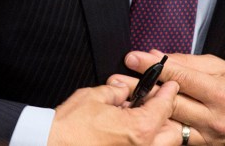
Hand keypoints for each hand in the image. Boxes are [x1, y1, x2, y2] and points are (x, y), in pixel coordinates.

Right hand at [48, 78, 182, 145]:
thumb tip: (123, 90)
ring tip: (141, 118)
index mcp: (139, 129)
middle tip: (156, 102)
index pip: (165, 107)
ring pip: (162, 145)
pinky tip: (129, 131)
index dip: (168, 92)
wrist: (50, 145)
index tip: (170, 85)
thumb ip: (116, 91)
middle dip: (168, 117)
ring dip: (157, 131)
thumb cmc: (70, 126)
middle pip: (174, 134)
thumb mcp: (94, 96)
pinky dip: (143, 140)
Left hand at [115, 51, 224, 145]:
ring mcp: (209, 136)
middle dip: (141, 89)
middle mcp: (214, 117)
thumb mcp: (221, 67)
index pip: (180, 77)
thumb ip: (187, 62)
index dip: (154, 66)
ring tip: (121, 100)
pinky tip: (141, 118)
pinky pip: (177, 138)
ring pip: (169, 123)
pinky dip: (158, 126)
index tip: (132, 58)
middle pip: (170, 102)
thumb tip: (157, 55)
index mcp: (221, 92)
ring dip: (143, 111)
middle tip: (116, 80)